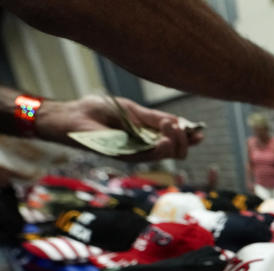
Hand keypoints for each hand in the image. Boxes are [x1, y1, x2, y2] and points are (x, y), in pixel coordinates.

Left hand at [36, 95, 202, 159]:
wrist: (74, 116)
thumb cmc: (99, 111)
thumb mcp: (133, 110)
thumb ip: (155, 118)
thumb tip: (180, 123)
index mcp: (150, 135)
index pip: (177, 141)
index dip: (190, 137)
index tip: (200, 132)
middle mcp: (146, 147)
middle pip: (177, 151)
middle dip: (184, 139)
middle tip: (176, 125)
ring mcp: (136, 154)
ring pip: (167, 155)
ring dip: (174, 141)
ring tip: (170, 127)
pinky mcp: (125, 157)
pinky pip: (149, 156)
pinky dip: (161, 149)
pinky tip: (165, 140)